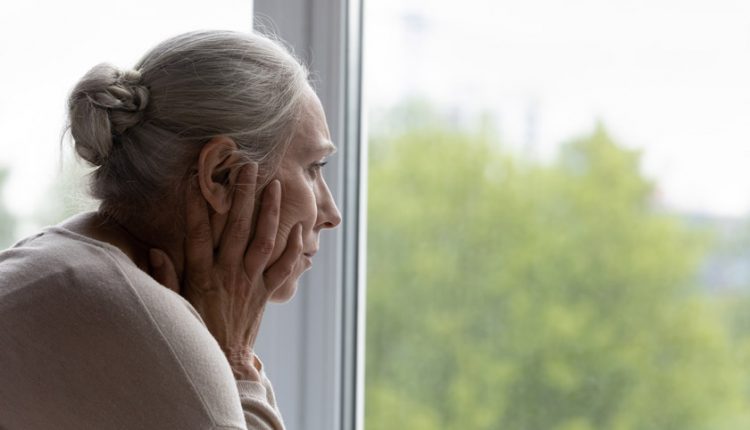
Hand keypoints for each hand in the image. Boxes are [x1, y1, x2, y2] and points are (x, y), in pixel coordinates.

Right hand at [149, 163, 302, 379]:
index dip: (197, 205)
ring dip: (269, 212)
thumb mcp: (173, 304)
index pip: (198, 233)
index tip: (197, 179)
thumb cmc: (195, 329)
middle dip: (242, 195)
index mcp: (201, 275)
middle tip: (248, 166)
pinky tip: (298, 228)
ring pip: (262, 241)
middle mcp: (227, 273)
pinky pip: (283, 268)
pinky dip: (293, 249)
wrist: (223, 360)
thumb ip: (164, 277)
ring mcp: (250, 282)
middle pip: (236, 228)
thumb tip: (155, 250)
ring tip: (274, 185)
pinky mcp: (265, 292)